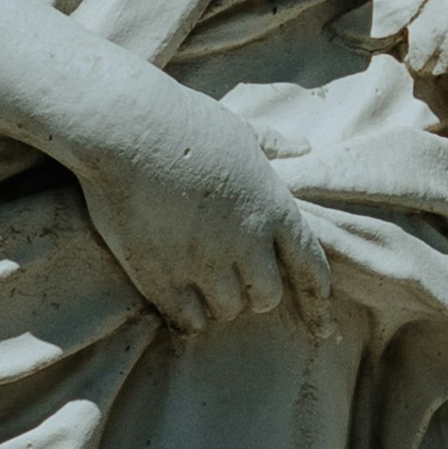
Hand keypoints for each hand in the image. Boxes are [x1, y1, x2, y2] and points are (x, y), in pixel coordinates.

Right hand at [72, 74, 332, 338]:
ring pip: (227, 311)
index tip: (322, 328)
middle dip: (255, 295)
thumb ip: (274, 147)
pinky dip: (186, 315)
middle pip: (267, 297)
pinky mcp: (161, 277)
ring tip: (198, 282)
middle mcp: (246, 242)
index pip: (311, 267)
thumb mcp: (238, 130)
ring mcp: (204, 262)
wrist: (124, 129)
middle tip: (233, 281)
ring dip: (217, 302)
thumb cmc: (180, 120)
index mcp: (273, 207)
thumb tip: (304, 148)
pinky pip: (188, 319)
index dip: (319, 302)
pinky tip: (175, 299)